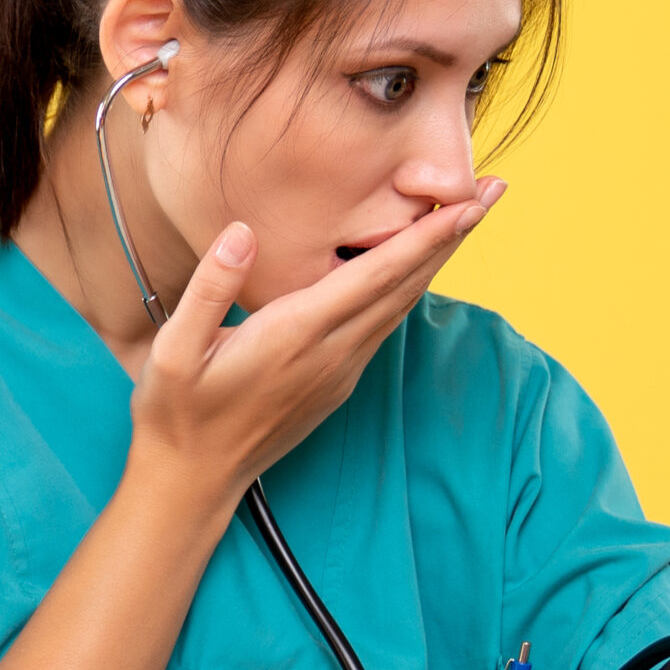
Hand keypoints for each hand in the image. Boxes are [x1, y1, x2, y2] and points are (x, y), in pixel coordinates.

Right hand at [126, 178, 505, 500]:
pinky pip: (385, 327)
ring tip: (468, 218)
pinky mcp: (337, 384)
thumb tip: (242, 233)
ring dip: (439, 260)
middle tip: (496, 190)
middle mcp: (331, 353)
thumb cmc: (177, 411)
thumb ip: (210, 288)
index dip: (427, 238)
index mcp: (296, 334)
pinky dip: (411, 289)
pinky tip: (418, 269)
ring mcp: (340, 372)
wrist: (193, 479)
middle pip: (408, 286)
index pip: (377, 276)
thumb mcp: (174, 350)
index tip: (468, 204)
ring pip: (403, 307)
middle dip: (453, 236)